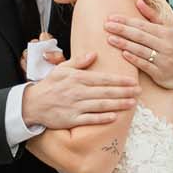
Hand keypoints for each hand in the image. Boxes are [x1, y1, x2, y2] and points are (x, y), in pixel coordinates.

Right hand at [21, 52, 136, 130]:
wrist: (32, 104)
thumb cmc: (50, 86)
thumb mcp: (61, 69)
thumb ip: (78, 61)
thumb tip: (94, 53)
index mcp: (76, 78)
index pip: (102, 78)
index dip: (119, 80)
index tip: (132, 80)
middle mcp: (77, 92)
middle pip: (105, 92)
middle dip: (124, 91)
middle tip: (139, 91)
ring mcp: (75, 107)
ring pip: (101, 105)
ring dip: (118, 104)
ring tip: (132, 103)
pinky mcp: (72, 120)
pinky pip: (90, 119)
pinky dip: (103, 118)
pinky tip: (115, 116)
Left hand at [104, 0, 172, 89]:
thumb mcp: (168, 28)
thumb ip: (152, 16)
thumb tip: (138, 1)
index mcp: (165, 32)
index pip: (142, 25)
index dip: (126, 21)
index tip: (111, 18)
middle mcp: (165, 45)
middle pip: (140, 36)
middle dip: (122, 30)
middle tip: (106, 26)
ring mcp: (163, 60)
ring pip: (141, 50)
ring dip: (125, 44)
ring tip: (110, 39)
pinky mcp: (161, 73)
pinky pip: (145, 65)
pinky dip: (134, 59)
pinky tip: (123, 54)